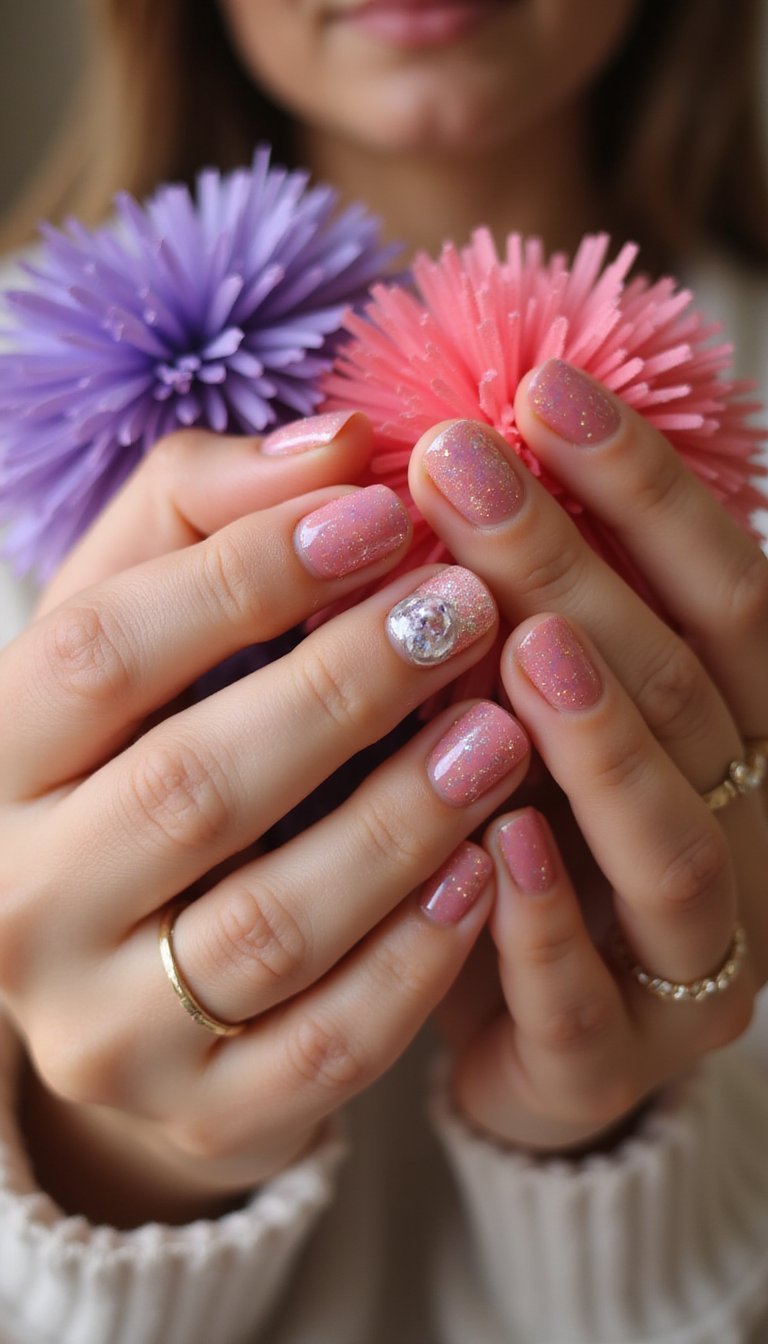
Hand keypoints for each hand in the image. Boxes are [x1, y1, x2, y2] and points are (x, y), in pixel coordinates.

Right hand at [1, 413, 531, 1222]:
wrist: (131, 963)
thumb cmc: (149, 750)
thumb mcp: (145, 620)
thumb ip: (211, 515)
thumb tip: (339, 442)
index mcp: (0, 761)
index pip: (101, 653)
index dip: (245, 574)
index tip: (381, 511)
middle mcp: (26, 902)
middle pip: (192, 787)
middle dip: (344, 688)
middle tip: (467, 608)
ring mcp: (106, 1027)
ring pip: (271, 923)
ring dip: (403, 818)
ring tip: (503, 731)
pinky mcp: (201, 1113)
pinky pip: (327, 1047)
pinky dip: (419, 956)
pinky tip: (488, 869)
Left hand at [406, 362, 767, 1152]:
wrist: (516, 1024)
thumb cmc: (521, 823)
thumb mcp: (525, 700)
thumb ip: (513, 602)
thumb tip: (434, 449)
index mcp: (739, 729)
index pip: (722, 588)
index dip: (643, 486)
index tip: (541, 387)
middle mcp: (747, 827)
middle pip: (684, 689)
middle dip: (575, 569)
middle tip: (460, 465)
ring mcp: (696, 954)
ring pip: (671, 842)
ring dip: (600, 737)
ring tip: (519, 638)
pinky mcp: (618, 1060)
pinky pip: (588, 996)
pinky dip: (546, 916)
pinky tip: (495, 838)